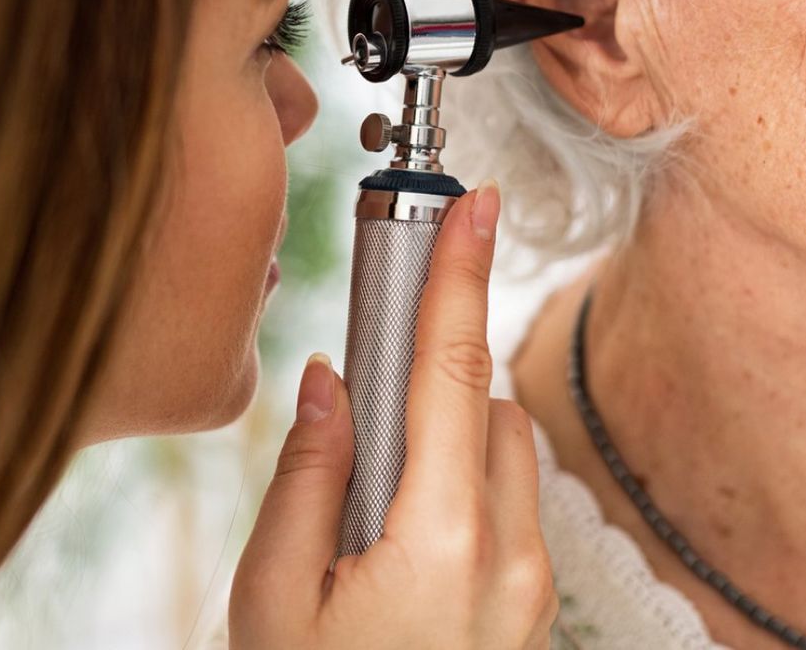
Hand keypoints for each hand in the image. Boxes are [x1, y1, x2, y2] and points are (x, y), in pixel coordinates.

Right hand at [230, 182, 556, 649]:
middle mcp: (509, 552)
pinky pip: (506, 495)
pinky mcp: (530, 601)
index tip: (474, 204)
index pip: (451, 367)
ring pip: (499, 446)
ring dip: (443, 430)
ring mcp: (530, 582)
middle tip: (360, 401)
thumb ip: (307, 474)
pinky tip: (400, 520)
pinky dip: (461, 473)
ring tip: (370, 487)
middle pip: (480, 401)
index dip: (460, 273)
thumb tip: (329, 380)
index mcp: (440, 536)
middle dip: (427, 375)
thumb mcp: (275, 599)